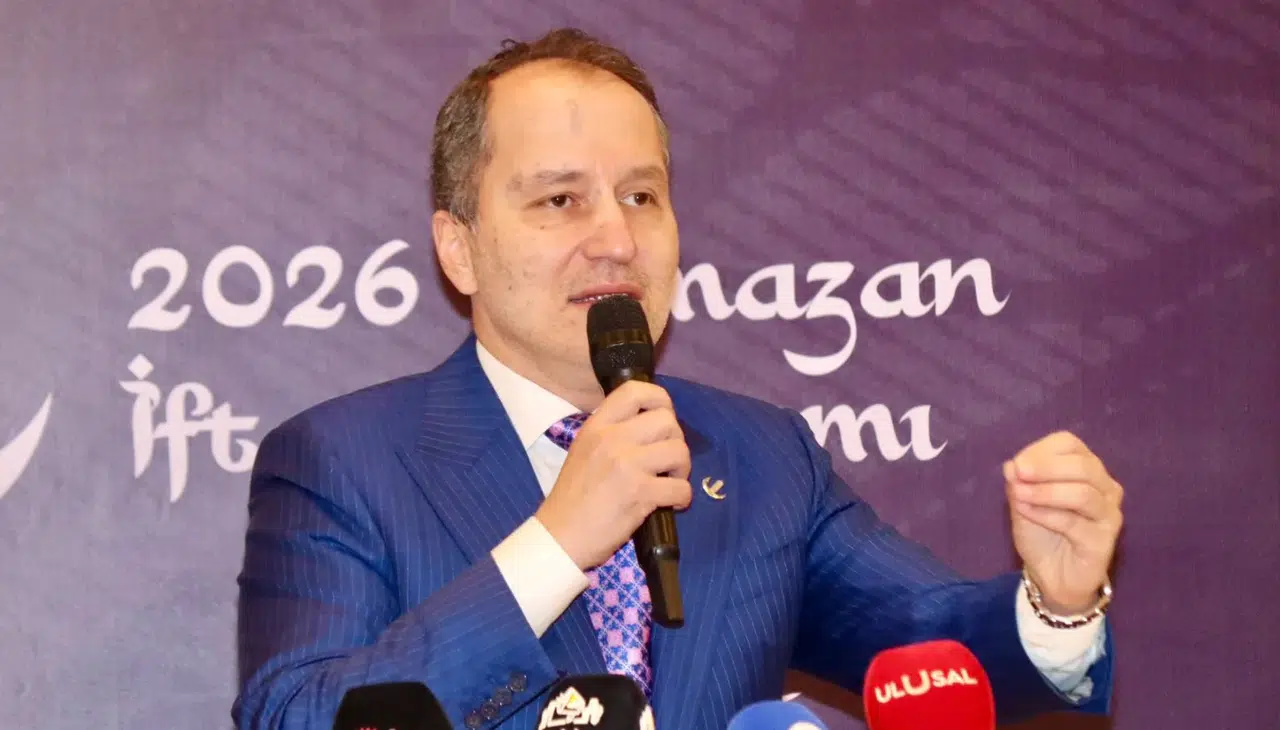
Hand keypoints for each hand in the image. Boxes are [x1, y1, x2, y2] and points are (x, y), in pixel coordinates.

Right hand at [536, 380, 692, 570]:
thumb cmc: (573, 496)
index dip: (660, 399)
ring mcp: (626, 465)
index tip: (663, 418)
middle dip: (676, 440)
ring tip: (671, 481)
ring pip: (679, 451)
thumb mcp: (584, 450)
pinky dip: (682, 497)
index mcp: (596, 426)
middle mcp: (611, 439)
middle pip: (667, 420)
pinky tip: (671, 504)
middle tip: (667, 460)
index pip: (635, 391)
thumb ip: (612, 433)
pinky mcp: (640, 493)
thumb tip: (651, 425)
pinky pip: (681, 487)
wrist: (560, 536)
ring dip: (682, 469)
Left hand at [1004, 431, 1123, 614]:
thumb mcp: (1022, 501)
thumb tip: (1012, 465)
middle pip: (1082, 466)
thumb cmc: (1041, 532)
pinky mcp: (1104, 540)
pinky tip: (1026, 513)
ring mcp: (1109, 513)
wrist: (1052, 575)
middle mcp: (1104, 486)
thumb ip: (1019, 482)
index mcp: (1086, 468)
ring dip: (1045, 492)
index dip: (1041, 451)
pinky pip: (1075, 522)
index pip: (1069, 444)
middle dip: (1045, 468)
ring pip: (1083, 493)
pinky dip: (1046, 514)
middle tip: (1017, 474)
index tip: (1017, 466)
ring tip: (1018, 496)